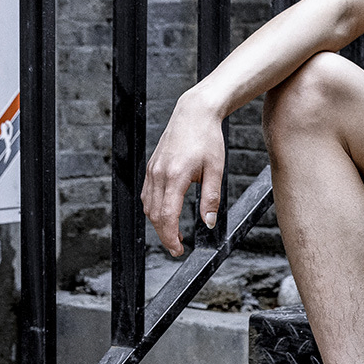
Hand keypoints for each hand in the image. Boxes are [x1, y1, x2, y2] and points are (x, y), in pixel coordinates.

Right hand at [141, 89, 225, 256]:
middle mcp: (158, 174)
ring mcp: (152, 169)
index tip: (178, 250)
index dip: (170, 237)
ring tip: (175, 234)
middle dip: (164, 235)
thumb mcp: (215, 171)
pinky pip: (147, 194)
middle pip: (154, 215)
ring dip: (158, 223)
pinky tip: (166, 214)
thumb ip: (211, 199)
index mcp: (174, 176)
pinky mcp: (151, 166)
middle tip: (177, 249)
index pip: (167, 216)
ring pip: (148, 206)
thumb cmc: (207, 139)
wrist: (194, 113)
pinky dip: (154, 209)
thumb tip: (209, 223)